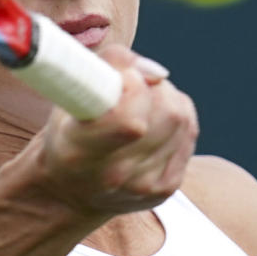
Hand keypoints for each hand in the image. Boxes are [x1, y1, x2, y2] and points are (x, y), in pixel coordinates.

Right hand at [32, 45, 198, 218]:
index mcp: (80, 152)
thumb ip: (109, 66)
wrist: (70, 190)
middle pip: (167, 114)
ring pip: (182, 118)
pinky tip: (152, 119)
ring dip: (166, 97)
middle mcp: (114, 175)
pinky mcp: (165, 187)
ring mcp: (143, 186)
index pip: (130, 122)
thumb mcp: (69, 94)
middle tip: (131, 85)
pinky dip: (176, 115)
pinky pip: (189, 131)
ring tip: (140, 101)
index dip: (134, 89)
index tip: (121, 79)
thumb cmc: (67, 131)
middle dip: (154, 86)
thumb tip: (157, 72)